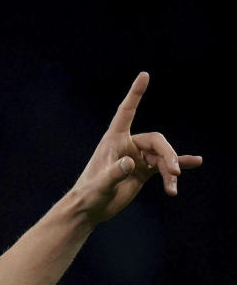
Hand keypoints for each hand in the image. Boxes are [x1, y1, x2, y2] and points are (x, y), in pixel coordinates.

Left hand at [71, 72, 201, 225]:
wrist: (90, 209)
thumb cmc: (89, 194)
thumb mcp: (101, 184)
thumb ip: (115, 173)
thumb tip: (131, 163)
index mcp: (114, 140)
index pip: (126, 112)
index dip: (135, 94)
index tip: (144, 75)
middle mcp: (127, 145)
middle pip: (157, 141)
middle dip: (168, 155)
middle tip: (174, 172)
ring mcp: (137, 158)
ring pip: (162, 156)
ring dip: (171, 170)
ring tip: (174, 186)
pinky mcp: (142, 171)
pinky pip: (163, 166)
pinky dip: (176, 167)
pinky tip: (194, 163)